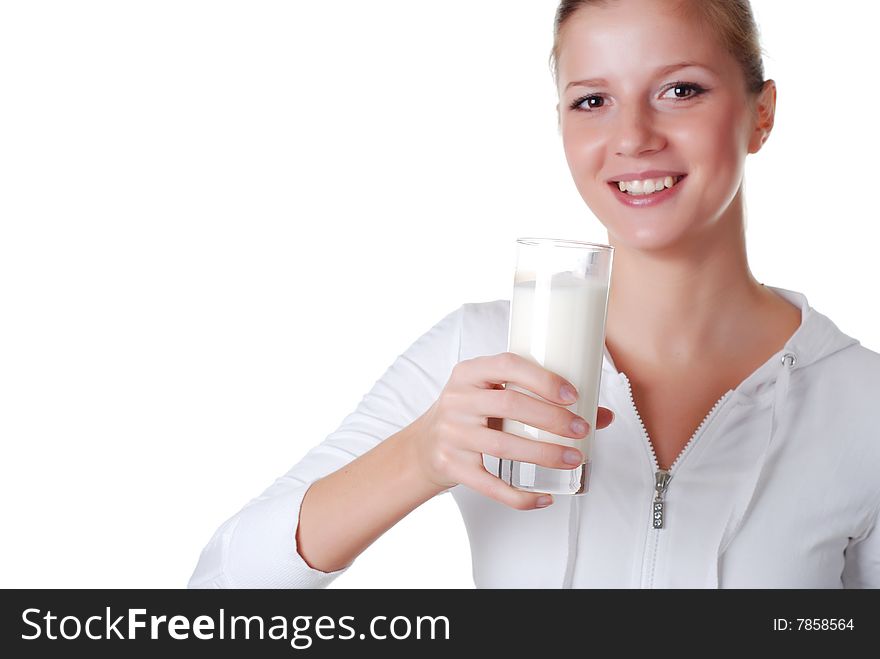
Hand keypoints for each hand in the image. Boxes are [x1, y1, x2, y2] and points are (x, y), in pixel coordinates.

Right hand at [412, 351, 614, 509]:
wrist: (424, 447)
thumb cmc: (471, 415)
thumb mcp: (493, 395)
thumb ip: (539, 398)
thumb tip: (602, 415)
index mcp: (469, 373)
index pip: (507, 365)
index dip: (543, 379)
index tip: (573, 395)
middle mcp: (457, 400)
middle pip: (509, 406)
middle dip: (552, 419)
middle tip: (582, 430)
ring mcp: (452, 435)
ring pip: (503, 446)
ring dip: (544, 455)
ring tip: (573, 459)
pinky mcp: (452, 467)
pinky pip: (489, 485)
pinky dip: (519, 495)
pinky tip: (544, 496)